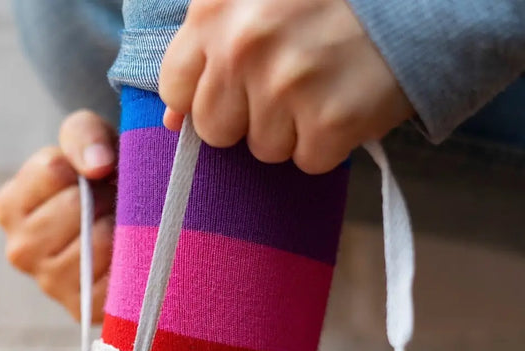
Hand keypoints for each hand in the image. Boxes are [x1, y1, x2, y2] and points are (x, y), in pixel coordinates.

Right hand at [0, 110, 116, 322]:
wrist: (127, 223)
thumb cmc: (101, 177)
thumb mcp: (88, 139)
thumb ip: (84, 135)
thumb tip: (97, 166)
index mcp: (10, 206)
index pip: (53, 170)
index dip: (84, 165)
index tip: (91, 175)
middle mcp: (19, 250)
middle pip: (74, 207)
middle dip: (103, 197)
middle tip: (109, 203)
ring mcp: (49, 284)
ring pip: (98, 242)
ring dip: (120, 227)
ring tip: (117, 226)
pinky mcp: (82, 309)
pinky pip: (114, 278)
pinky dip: (130, 261)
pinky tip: (126, 254)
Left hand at [159, 0, 413, 173]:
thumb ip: (210, 42)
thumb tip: (173, 120)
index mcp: (214, 7)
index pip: (175, 88)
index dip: (206, 96)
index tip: (237, 87)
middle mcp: (242, 46)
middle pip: (215, 129)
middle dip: (248, 116)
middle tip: (293, 80)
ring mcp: (286, 84)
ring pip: (263, 148)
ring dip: (295, 127)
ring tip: (328, 80)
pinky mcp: (331, 119)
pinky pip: (309, 161)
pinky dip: (332, 141)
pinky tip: (351, 97)